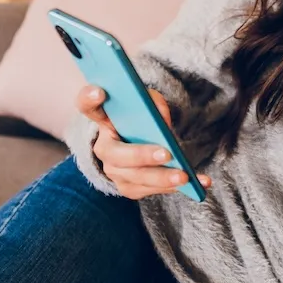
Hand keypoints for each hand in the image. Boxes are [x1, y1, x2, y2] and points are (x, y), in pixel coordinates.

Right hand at [75, 84, 212, 200]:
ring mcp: (113, 170)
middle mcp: (102, 147)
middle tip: (166, 154)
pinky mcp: (128, 187)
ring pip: (134, 177)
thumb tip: (161, 119)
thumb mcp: (148, 104)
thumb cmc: (143, 119)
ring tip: (184, 176)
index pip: (87, 105)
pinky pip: (149, 191)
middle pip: (116, 154)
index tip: (101, 92)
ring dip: (161, 178)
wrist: (141, 144)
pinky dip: (173, 188)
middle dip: (141, 155)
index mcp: (103, 118)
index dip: (90, 98)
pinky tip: (196, 184)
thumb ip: (153, 103)